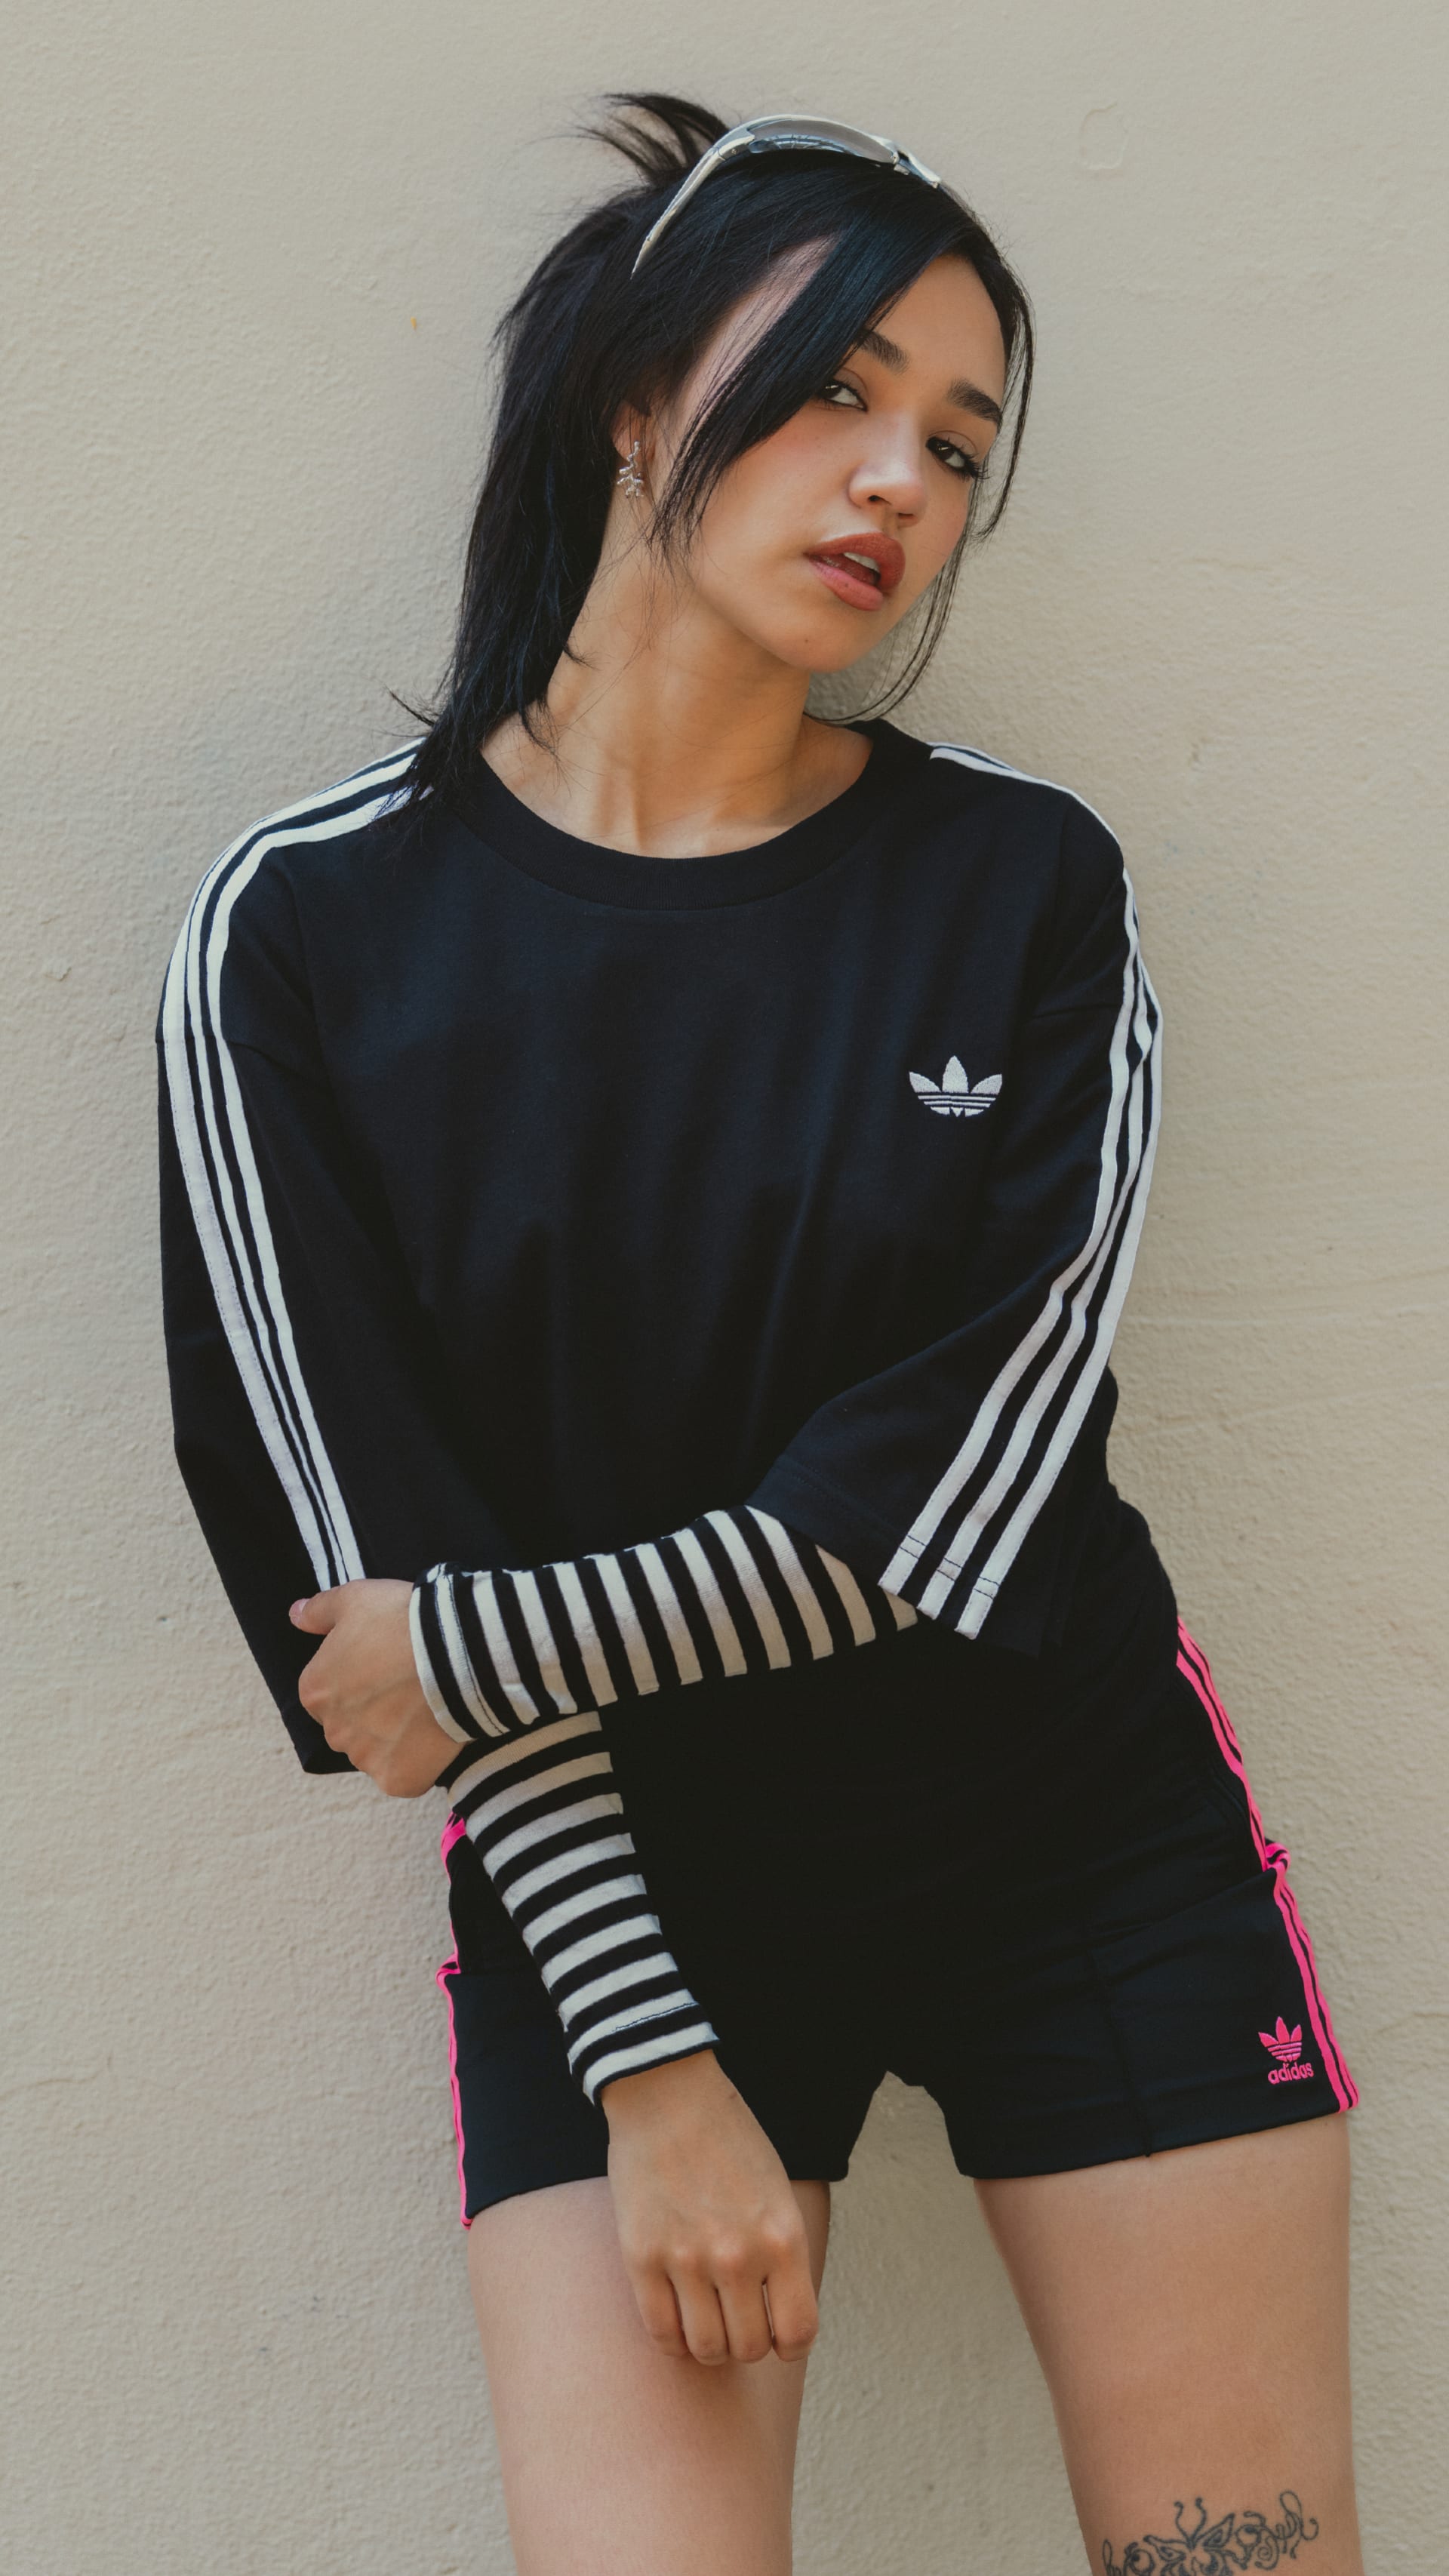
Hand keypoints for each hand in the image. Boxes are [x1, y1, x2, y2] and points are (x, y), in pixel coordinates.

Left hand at [289, 1578, 457, 1795]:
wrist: (453, 1654)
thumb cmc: (399, 1622)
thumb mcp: (355, 1598)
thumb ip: (319, 1611)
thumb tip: (295, 1615)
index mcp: (315, 1691)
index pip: (328, 1693)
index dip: (360, 1680)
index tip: (386, 1666)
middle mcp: (332, 1730)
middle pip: (350, 1726)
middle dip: (374, 1712)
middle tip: (407, 1687)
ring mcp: (365, 1758)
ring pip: (375, 1752)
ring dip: (395, 1738)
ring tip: (426, 1708)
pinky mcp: (397, 1779)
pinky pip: (403, 1776)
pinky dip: (417, 1762)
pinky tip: (434, 1735)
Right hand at [602, 2049, 818, 2366]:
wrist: (667, 2094)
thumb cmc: (728, 2139)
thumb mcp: (778, 2192)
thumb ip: (782, 2254)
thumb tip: (780, 2317)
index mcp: (783, 2237)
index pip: (798, 2332)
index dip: (789, 2343)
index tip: (778, 2332)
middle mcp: (739, 2256)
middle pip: (750, 2348)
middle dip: (747, 2342)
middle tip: (737, 2318)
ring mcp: (687, 2260)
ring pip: (707, 2349)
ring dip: (710, 2345)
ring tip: (706, 2319)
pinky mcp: (642, 2258)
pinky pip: (661, 2333)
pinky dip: (672, 2339)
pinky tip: (676, 2316)